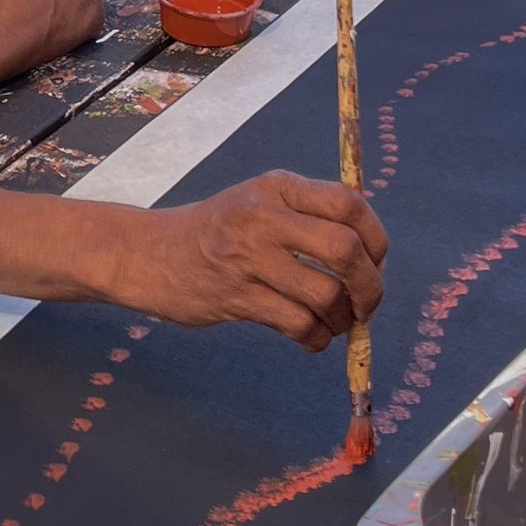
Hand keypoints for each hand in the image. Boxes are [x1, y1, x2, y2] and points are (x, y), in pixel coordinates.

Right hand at [118, 172, 385, 350]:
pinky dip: (316, 338)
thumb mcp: (259, 201)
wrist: (149, 253)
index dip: (376, 238)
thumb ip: (308, 214)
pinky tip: (311, 337)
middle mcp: (264, 216)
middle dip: (369, 287)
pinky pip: (297, 324)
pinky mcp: (235, 296)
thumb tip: (370, 255)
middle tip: (365, 305)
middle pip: (345, 250)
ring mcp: (248, 257)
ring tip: (336, 324)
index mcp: (278, 187)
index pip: (349, 204)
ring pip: (324, 295)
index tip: (374, 262)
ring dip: (342, 320)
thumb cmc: (217, 230)